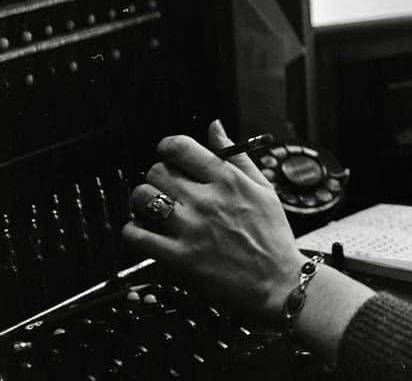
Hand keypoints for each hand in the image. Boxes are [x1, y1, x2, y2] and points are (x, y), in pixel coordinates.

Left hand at [122, 121, 306, 325]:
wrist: (277, 282)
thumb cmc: (272, 236)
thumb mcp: (263, 188)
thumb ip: (236, 156)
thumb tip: (215, 127)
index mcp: (227, 179)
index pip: (180, 147)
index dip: (168, 147)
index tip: (169, 156)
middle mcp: (207, 200)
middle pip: (157, 171)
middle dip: (158, 177)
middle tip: (166, 188)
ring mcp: (191, 229)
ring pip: (143, 198)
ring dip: (142, 202)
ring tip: (154, 209)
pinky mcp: (178, 258)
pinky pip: (137, 236)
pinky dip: (134, 232)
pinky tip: (146, 233)